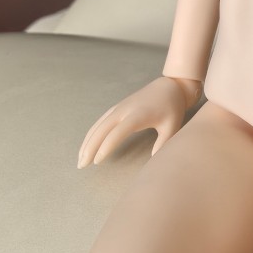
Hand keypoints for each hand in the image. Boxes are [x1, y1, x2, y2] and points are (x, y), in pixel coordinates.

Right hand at [77, 75, 200, 166]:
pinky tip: (86, 146)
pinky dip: (91, 134)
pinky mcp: (117, 108)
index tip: (98, 161)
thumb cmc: (172, 109)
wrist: (168, 87)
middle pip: (102, 129)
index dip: (106, 146)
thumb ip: (163, 143)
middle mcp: (124, 110)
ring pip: (97, 126)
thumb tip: (153, 162)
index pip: (118, 132)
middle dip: (90, 147)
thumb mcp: (172, 126)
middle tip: (82, 166)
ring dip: (87, 142)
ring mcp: (118, 108)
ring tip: (80, 161)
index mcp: (138, 115)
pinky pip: (100, 122)